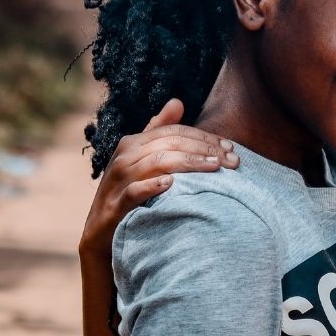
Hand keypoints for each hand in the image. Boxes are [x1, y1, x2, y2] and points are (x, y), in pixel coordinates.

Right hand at [78, 99, 238, 257]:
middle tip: (233, 160)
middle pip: (171, 144)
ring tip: (215, 168)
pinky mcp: (115, 206)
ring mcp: (118, 181)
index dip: (205, 137)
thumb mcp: (143, 159)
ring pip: (157, 162)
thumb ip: (159, 131)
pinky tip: (172, 184)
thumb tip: (177, 101)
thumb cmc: (129, 191)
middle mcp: (125, 157)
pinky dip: (152, 186)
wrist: (102, 234)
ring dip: (190, 163)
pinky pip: (134, 192)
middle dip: (206, 149)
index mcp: (133, 143)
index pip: (175, 132)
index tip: (231, 148)